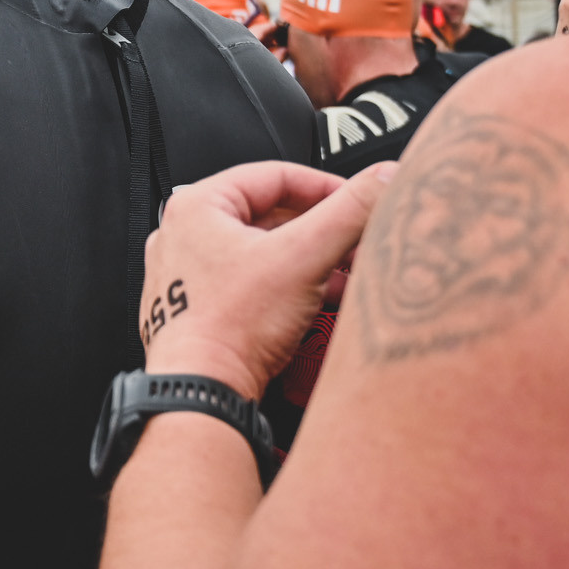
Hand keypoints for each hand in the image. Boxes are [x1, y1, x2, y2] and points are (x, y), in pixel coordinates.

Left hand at [139, 161, 395, 399]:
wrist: (202, 392)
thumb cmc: (228, 329)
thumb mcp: (304, 258)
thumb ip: (350, 212)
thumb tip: (383, 179)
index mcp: (197, 206)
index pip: (277, 176)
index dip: (328, 188)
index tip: (358, 202)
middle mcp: (185, 236)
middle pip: (273, 216)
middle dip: (324, 232)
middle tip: (356, 244)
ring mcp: (188, 274)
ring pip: (265, 252)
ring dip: (311, 261)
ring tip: (345, 276)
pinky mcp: (198, 308)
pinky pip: (251, 284)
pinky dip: (288, 287)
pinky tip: (318, 303)